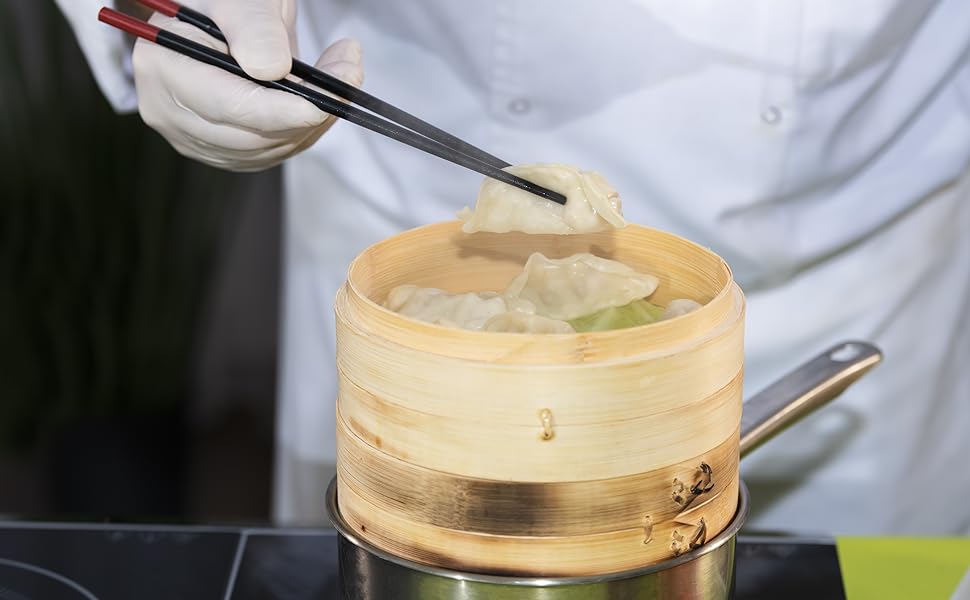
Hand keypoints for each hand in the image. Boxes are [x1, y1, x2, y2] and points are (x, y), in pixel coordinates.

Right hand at [132, 0, 362, 171]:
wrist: (218, 18)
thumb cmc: (225, 3)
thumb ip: (254, 29)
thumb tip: (272, 69)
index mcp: (163, 68)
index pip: (229, 106)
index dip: (280, 111)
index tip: (324, 102)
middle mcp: (170, 113)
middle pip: (251, 136)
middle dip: (310, 112)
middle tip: (350, 75)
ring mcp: (194, 138)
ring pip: (269, 150)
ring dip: (315, 121)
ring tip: (343, 75)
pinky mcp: (221, 151)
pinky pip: (272, 152)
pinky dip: (305, 130)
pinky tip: (322, 99)